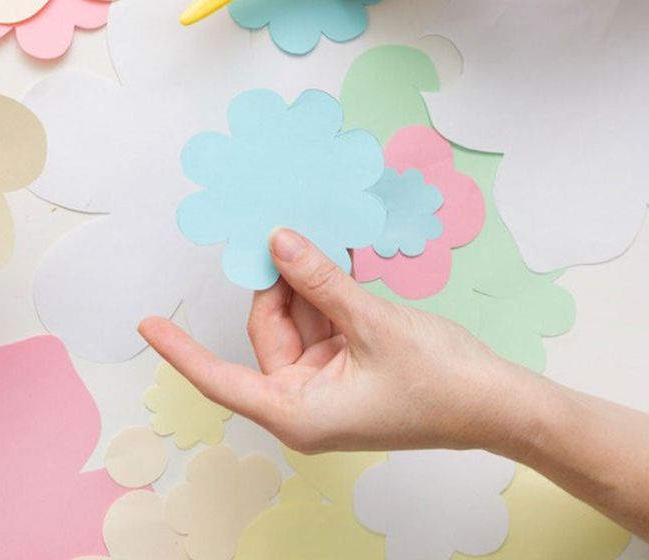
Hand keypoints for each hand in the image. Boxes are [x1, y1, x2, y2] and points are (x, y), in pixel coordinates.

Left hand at [140, 228, 539, 453]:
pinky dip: (327, 294)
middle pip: (267, 333)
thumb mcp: (373, 322)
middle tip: (286, 234)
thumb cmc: (441, 382)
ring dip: (306, 285)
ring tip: (320, 245)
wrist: (501, 404)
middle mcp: (305, 403)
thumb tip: (277, 242)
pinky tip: (335, 263)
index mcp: (298, 413)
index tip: (147, 325)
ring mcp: (328, 386)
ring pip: (296, 322)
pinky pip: (322, 323)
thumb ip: (320, 281)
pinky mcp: (350, 369)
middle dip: (279, 286)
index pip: (222, 379)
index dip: (181, 350)